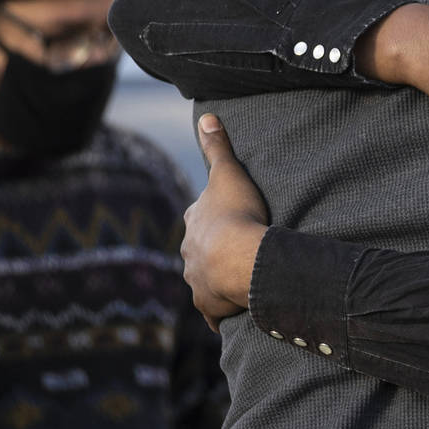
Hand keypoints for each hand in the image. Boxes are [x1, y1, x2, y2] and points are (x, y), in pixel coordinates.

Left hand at [182, 113, 268, 331]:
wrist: (240, 259)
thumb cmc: (237, 213)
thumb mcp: (228, 173)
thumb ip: (217, 147)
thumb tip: (206, 116)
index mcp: (194, 222)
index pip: (199, 216)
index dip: (213, 215)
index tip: (228, 217)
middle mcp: (189, 252)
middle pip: (199, 249)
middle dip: (212, 250)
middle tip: (236, 249)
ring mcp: (197, 281)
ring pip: (204, 280)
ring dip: (216, 280)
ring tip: (237, 280)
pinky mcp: (209, 306)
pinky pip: (214, 311)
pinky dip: (220, 311)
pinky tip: (230, 312)